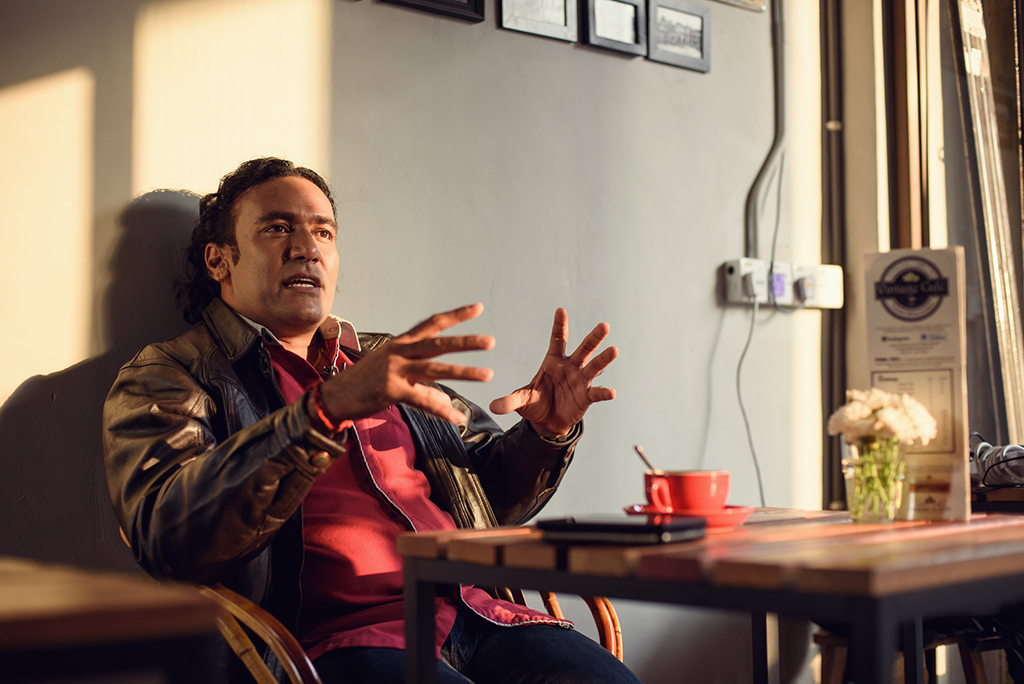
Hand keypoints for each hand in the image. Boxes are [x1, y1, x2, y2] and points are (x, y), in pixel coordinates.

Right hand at [315, 303, 493, 424]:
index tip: (477, 308)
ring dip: (464, 372)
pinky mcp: (391, 390)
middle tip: (490, 341)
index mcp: (401, 343)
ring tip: (488, 374)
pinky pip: (423, 400)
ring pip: (435, 369)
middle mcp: (399, 352)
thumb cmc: (364, 385)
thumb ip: (424, 386)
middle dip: (465, 342)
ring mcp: (395, 370)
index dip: (455, 316)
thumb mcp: (395, 377)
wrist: (334, 396)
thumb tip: (447, 401)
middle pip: (438, 344)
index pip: (432, 324)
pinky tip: (456, 417)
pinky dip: (441, 410)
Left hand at [489, 308, 617, 437]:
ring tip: (614, 350)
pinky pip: (596, 393)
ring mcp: (580, 381)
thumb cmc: (535, 404)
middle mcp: (570, 367)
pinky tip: (612, 392)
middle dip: (594, 337)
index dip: (559, 325)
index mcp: (553, 361)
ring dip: (604, 359)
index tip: (561, 309)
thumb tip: (493, 406)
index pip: (558, 340)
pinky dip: (604, 392)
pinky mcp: (586, 397)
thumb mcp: (520, 401)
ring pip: (594, 366)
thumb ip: (509, 402)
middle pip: (584, 349)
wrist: (547, 422)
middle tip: (604, 325)